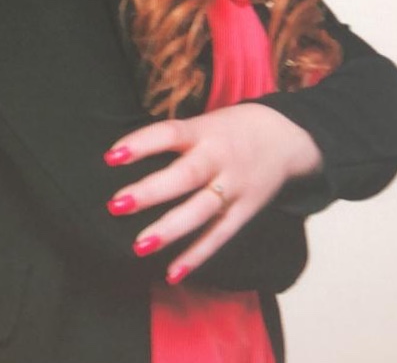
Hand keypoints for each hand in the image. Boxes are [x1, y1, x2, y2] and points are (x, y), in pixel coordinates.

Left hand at [105, 103, 322, 282]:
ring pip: (201, 211)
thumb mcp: (204, 122)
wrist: (286, 138)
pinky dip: (196, 256)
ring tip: (139, 246)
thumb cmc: (231, 129)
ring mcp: (234, 187)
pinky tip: (172, 274)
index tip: (111, 157)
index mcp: (205, 131)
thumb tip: (125, 157)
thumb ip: (174, 140)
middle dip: (151, 192)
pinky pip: (219, 236)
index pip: (170, 133)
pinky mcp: (245, 211)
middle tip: (116, 204)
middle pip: (185, 176)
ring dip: (169, 230)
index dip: (141, 144)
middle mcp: (220, 159)